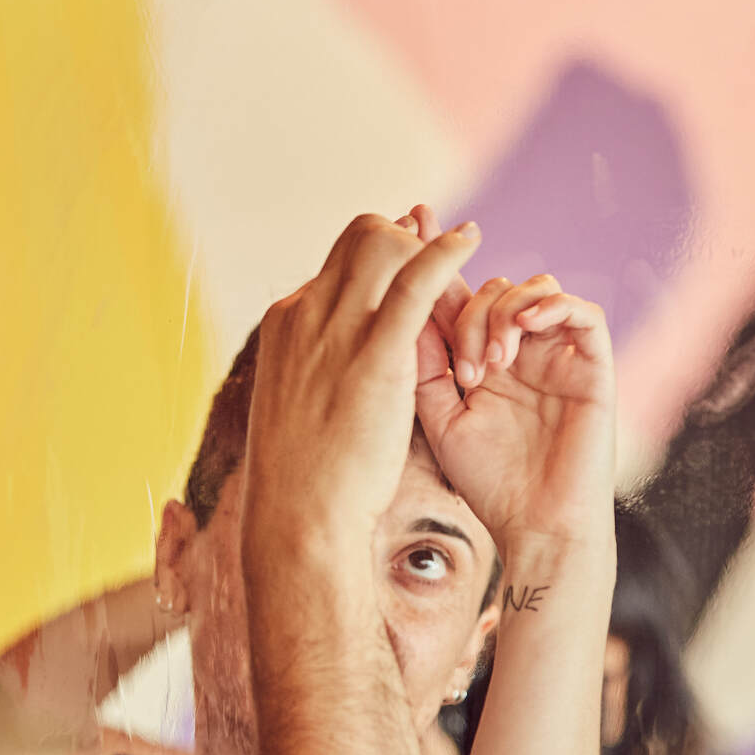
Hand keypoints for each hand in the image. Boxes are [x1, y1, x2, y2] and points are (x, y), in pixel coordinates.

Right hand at [242, 213, 481, 581]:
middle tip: (438, 258)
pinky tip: (470, 241)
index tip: (407, 272)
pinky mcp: (375, 351)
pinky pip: (415, 279)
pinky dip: (445, 252)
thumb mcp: (300, 406)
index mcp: (284, 324)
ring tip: (462, 252)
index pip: (336, 265)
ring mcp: (335, 328)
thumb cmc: (303, 477)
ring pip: (385, 246)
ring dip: (425, 245)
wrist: (298, 516)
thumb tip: (343, 363)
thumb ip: (317, 370)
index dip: (378, 261)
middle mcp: (305, 313)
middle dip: (403, 240)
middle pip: (359, 239)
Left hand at [410, 210, 615, 557]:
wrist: (536, 528)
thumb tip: (396, 302)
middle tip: (464, 371)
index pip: (456, 296)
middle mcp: (518, 350)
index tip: (408, 222)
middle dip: (469, 316)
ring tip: (492, 364)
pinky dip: (552, 307)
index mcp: (478, 359)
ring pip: (533, 290)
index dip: (433, 261)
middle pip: (491, 289)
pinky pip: (581, 313)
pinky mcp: (593, 366)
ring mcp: (556, 355)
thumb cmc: (487, 483)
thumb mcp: (436, 417)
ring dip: (505, 314)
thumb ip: (421, 362)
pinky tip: (527, 328)